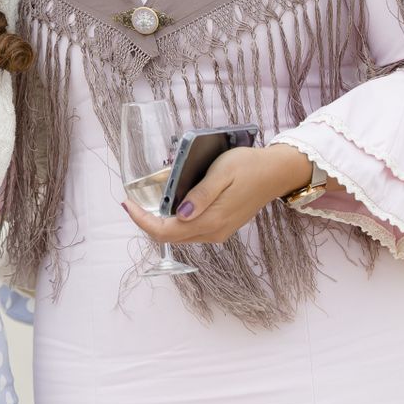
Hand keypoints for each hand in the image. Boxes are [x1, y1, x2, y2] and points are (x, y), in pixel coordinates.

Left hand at [122, 145, 307, 245]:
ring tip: (147, 202)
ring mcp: (218, 232)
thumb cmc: (248, 166)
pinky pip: (191, 230)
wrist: (276, 173)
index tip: (128, 204)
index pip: (165, 232)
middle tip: (132, 202)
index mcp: (211, 220)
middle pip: (169, 237)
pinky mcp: (221, 227)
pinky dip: (175, 221)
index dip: (142, 220)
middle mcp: (213, 232)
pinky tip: (171, 204)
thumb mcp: (222, 173)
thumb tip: (180, 214)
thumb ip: (200, 195)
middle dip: (147, 222)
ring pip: (179, 235)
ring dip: (160, 222)